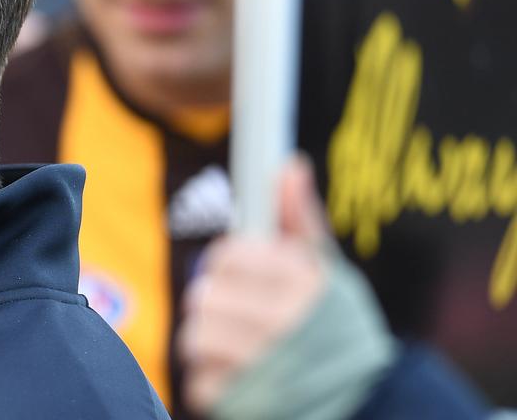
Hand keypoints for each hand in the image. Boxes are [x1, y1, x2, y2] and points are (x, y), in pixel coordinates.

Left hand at [179, 156, 327, 413]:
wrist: (368, 404)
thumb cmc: (339, 331)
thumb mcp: (329, 273)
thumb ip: (301, 221)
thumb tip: (289, 166)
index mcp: (301, 285)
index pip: (226, 256)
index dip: (232, 268)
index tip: (249, 282)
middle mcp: (282, 324)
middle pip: (202, 296)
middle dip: (218, 307)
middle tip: (243, 321)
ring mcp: (261, 368)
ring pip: (193, 338)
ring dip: (210, 347)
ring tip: (242, 352)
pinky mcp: (242, 403)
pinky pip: (198, 383)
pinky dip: (213, 384)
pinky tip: (242, 381)